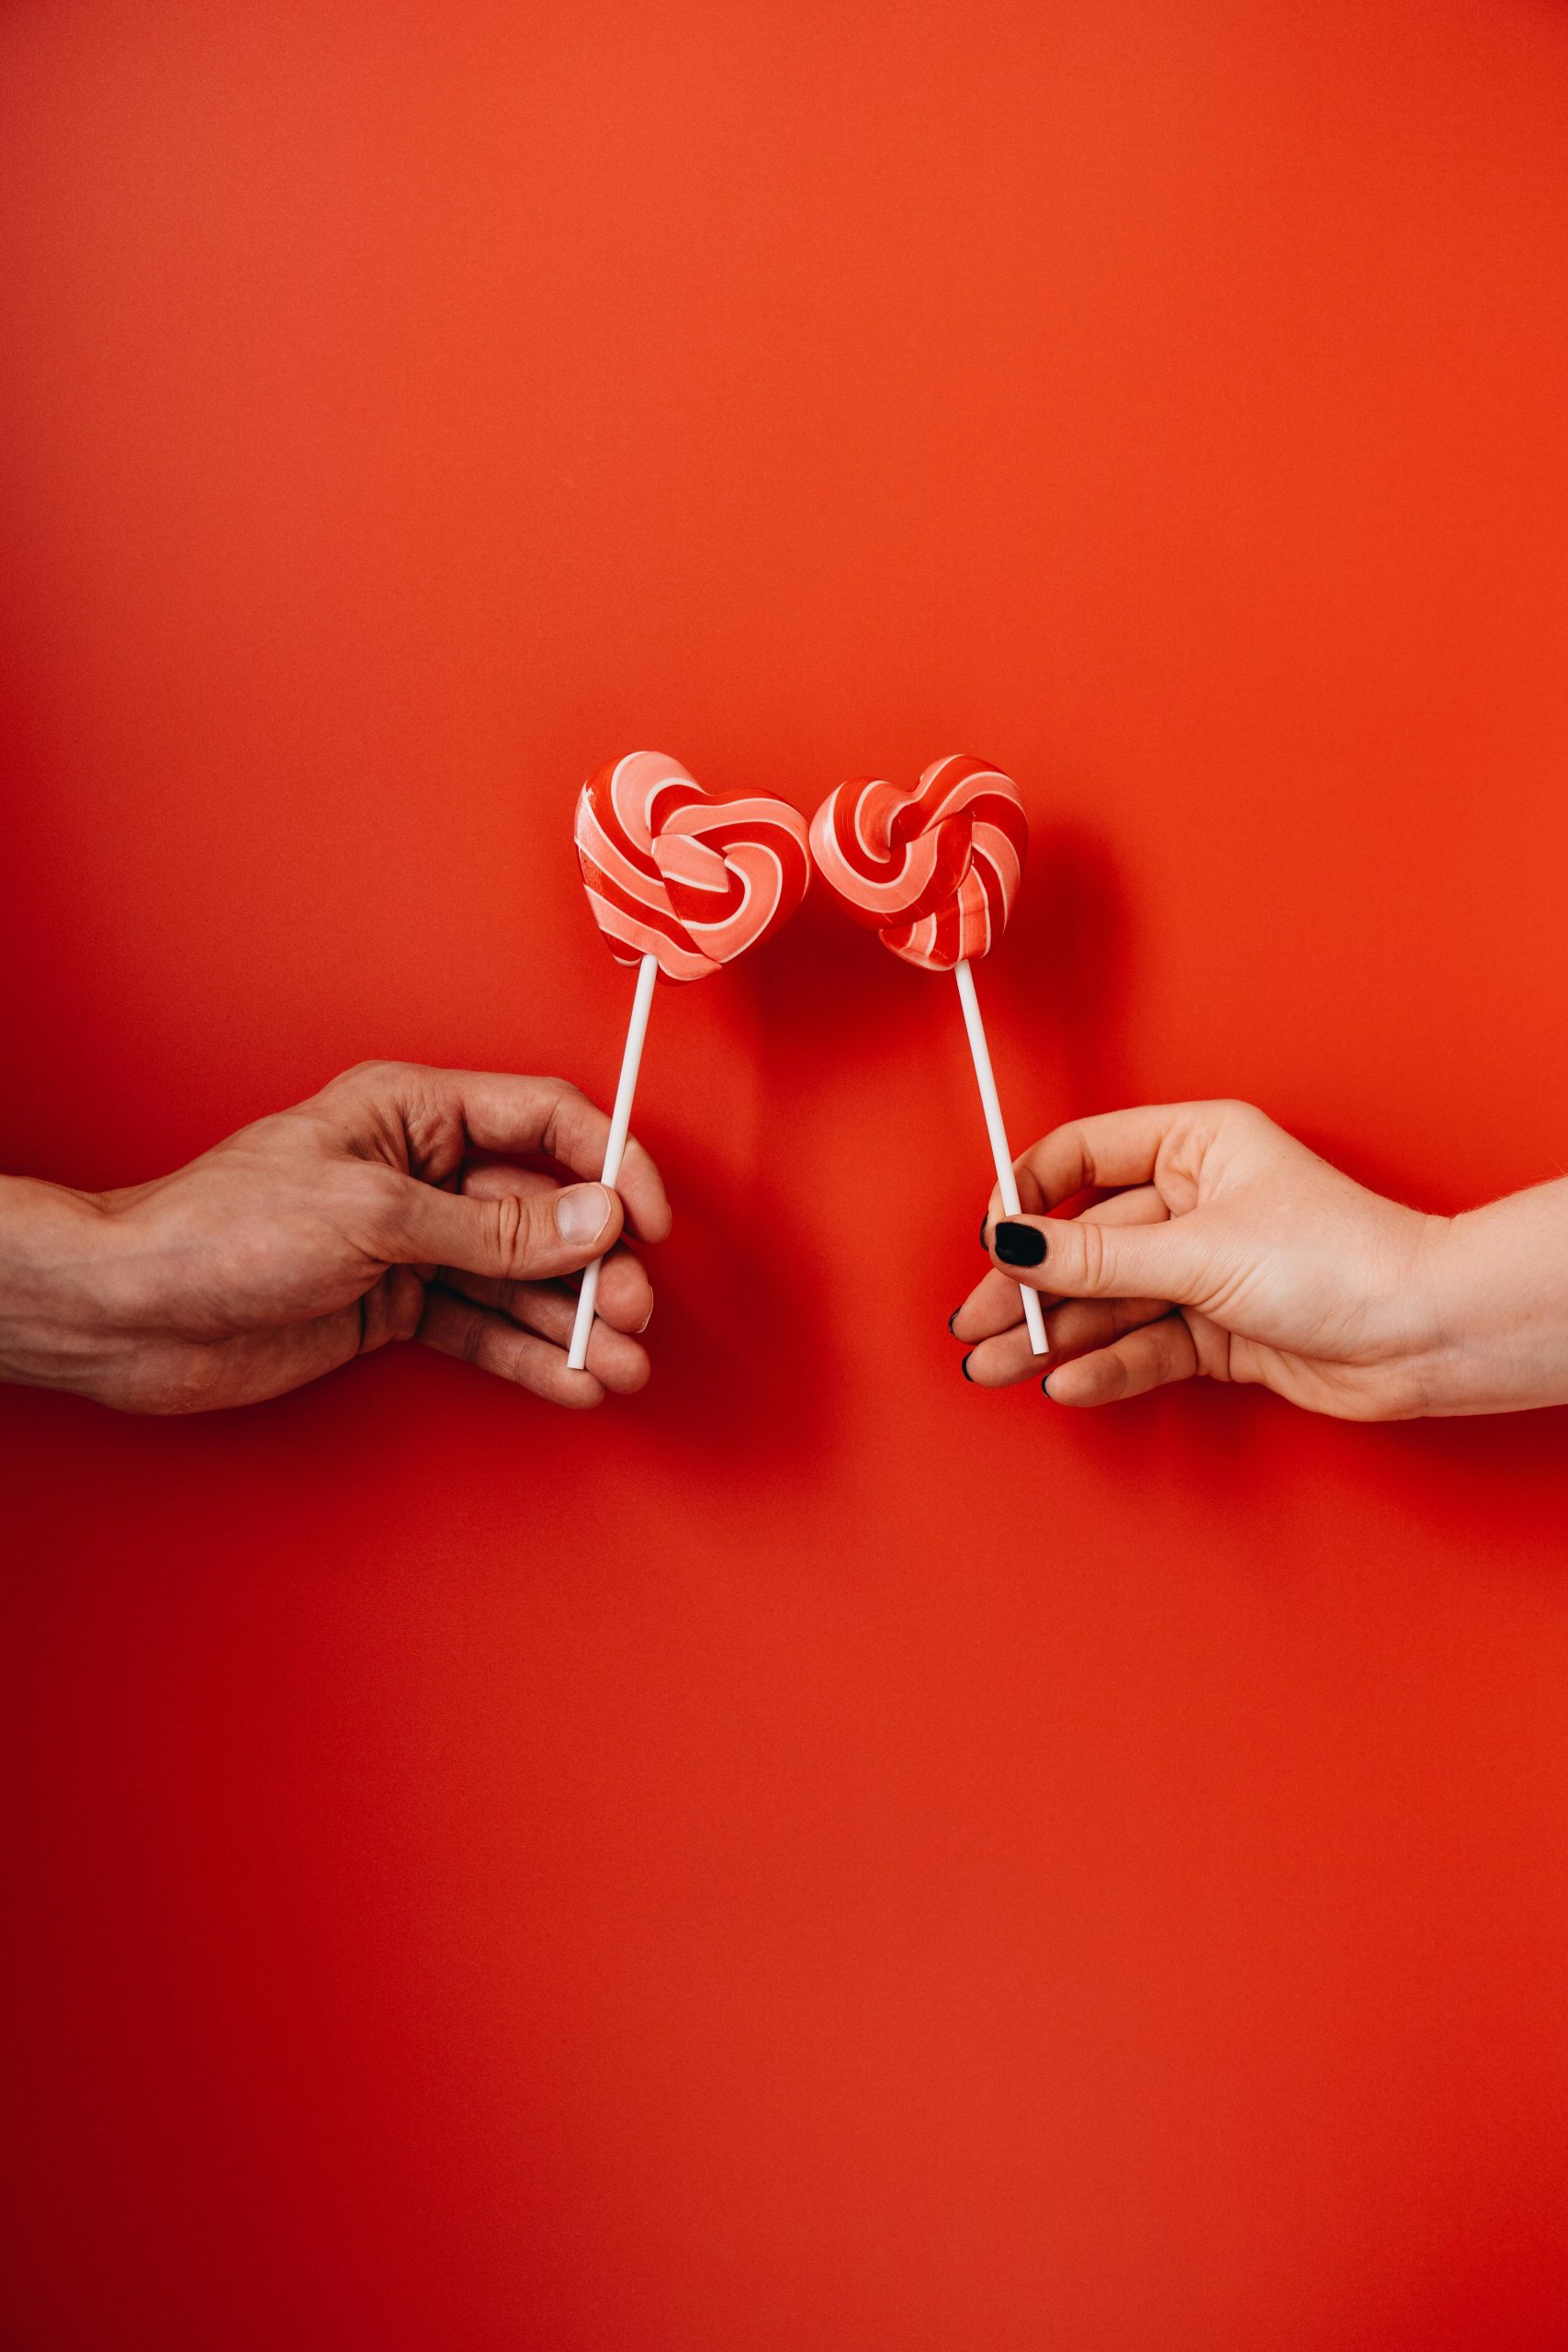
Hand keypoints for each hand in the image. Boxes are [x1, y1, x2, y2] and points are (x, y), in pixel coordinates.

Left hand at [0, 1062, 670, 1412]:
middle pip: (543, 1208)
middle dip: (594, 1264)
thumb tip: (592, 1219)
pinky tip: (570, 1382)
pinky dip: (527, 1355)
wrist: (134, 1313)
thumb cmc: (225, 1230)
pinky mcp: (392, 1306)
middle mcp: (421, 1172)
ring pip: (519, 1278)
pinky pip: (481, 1327)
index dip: (610, 1165)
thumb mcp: (374, 1218)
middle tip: (627, 1313)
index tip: (648, 1223)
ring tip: (618, 1365)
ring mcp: (409, 1242)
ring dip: (571, 1322)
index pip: (545, 1119)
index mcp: (413, 1112)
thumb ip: (492, 1227)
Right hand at [951, 1099, 1567, 1418]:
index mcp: (1195, 1146)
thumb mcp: (1198, 1252)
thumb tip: (1012, 1242)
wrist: (1424, 1336)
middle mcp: (1196, 1201)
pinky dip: (1106, 1364)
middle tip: (974, 1325)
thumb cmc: (1342, 1262)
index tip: (990, 1240)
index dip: (1027, 1196)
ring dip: (1053, 1336)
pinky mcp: (1220, 1330)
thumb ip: (1095, 1255)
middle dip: (1027, 1287)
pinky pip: (1145, 1344)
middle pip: (1085, 1240)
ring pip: (1109, 1300)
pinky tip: (1067, 1382)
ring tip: (997, 1368)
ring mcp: (1207, 1269)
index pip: (1081, 1157)